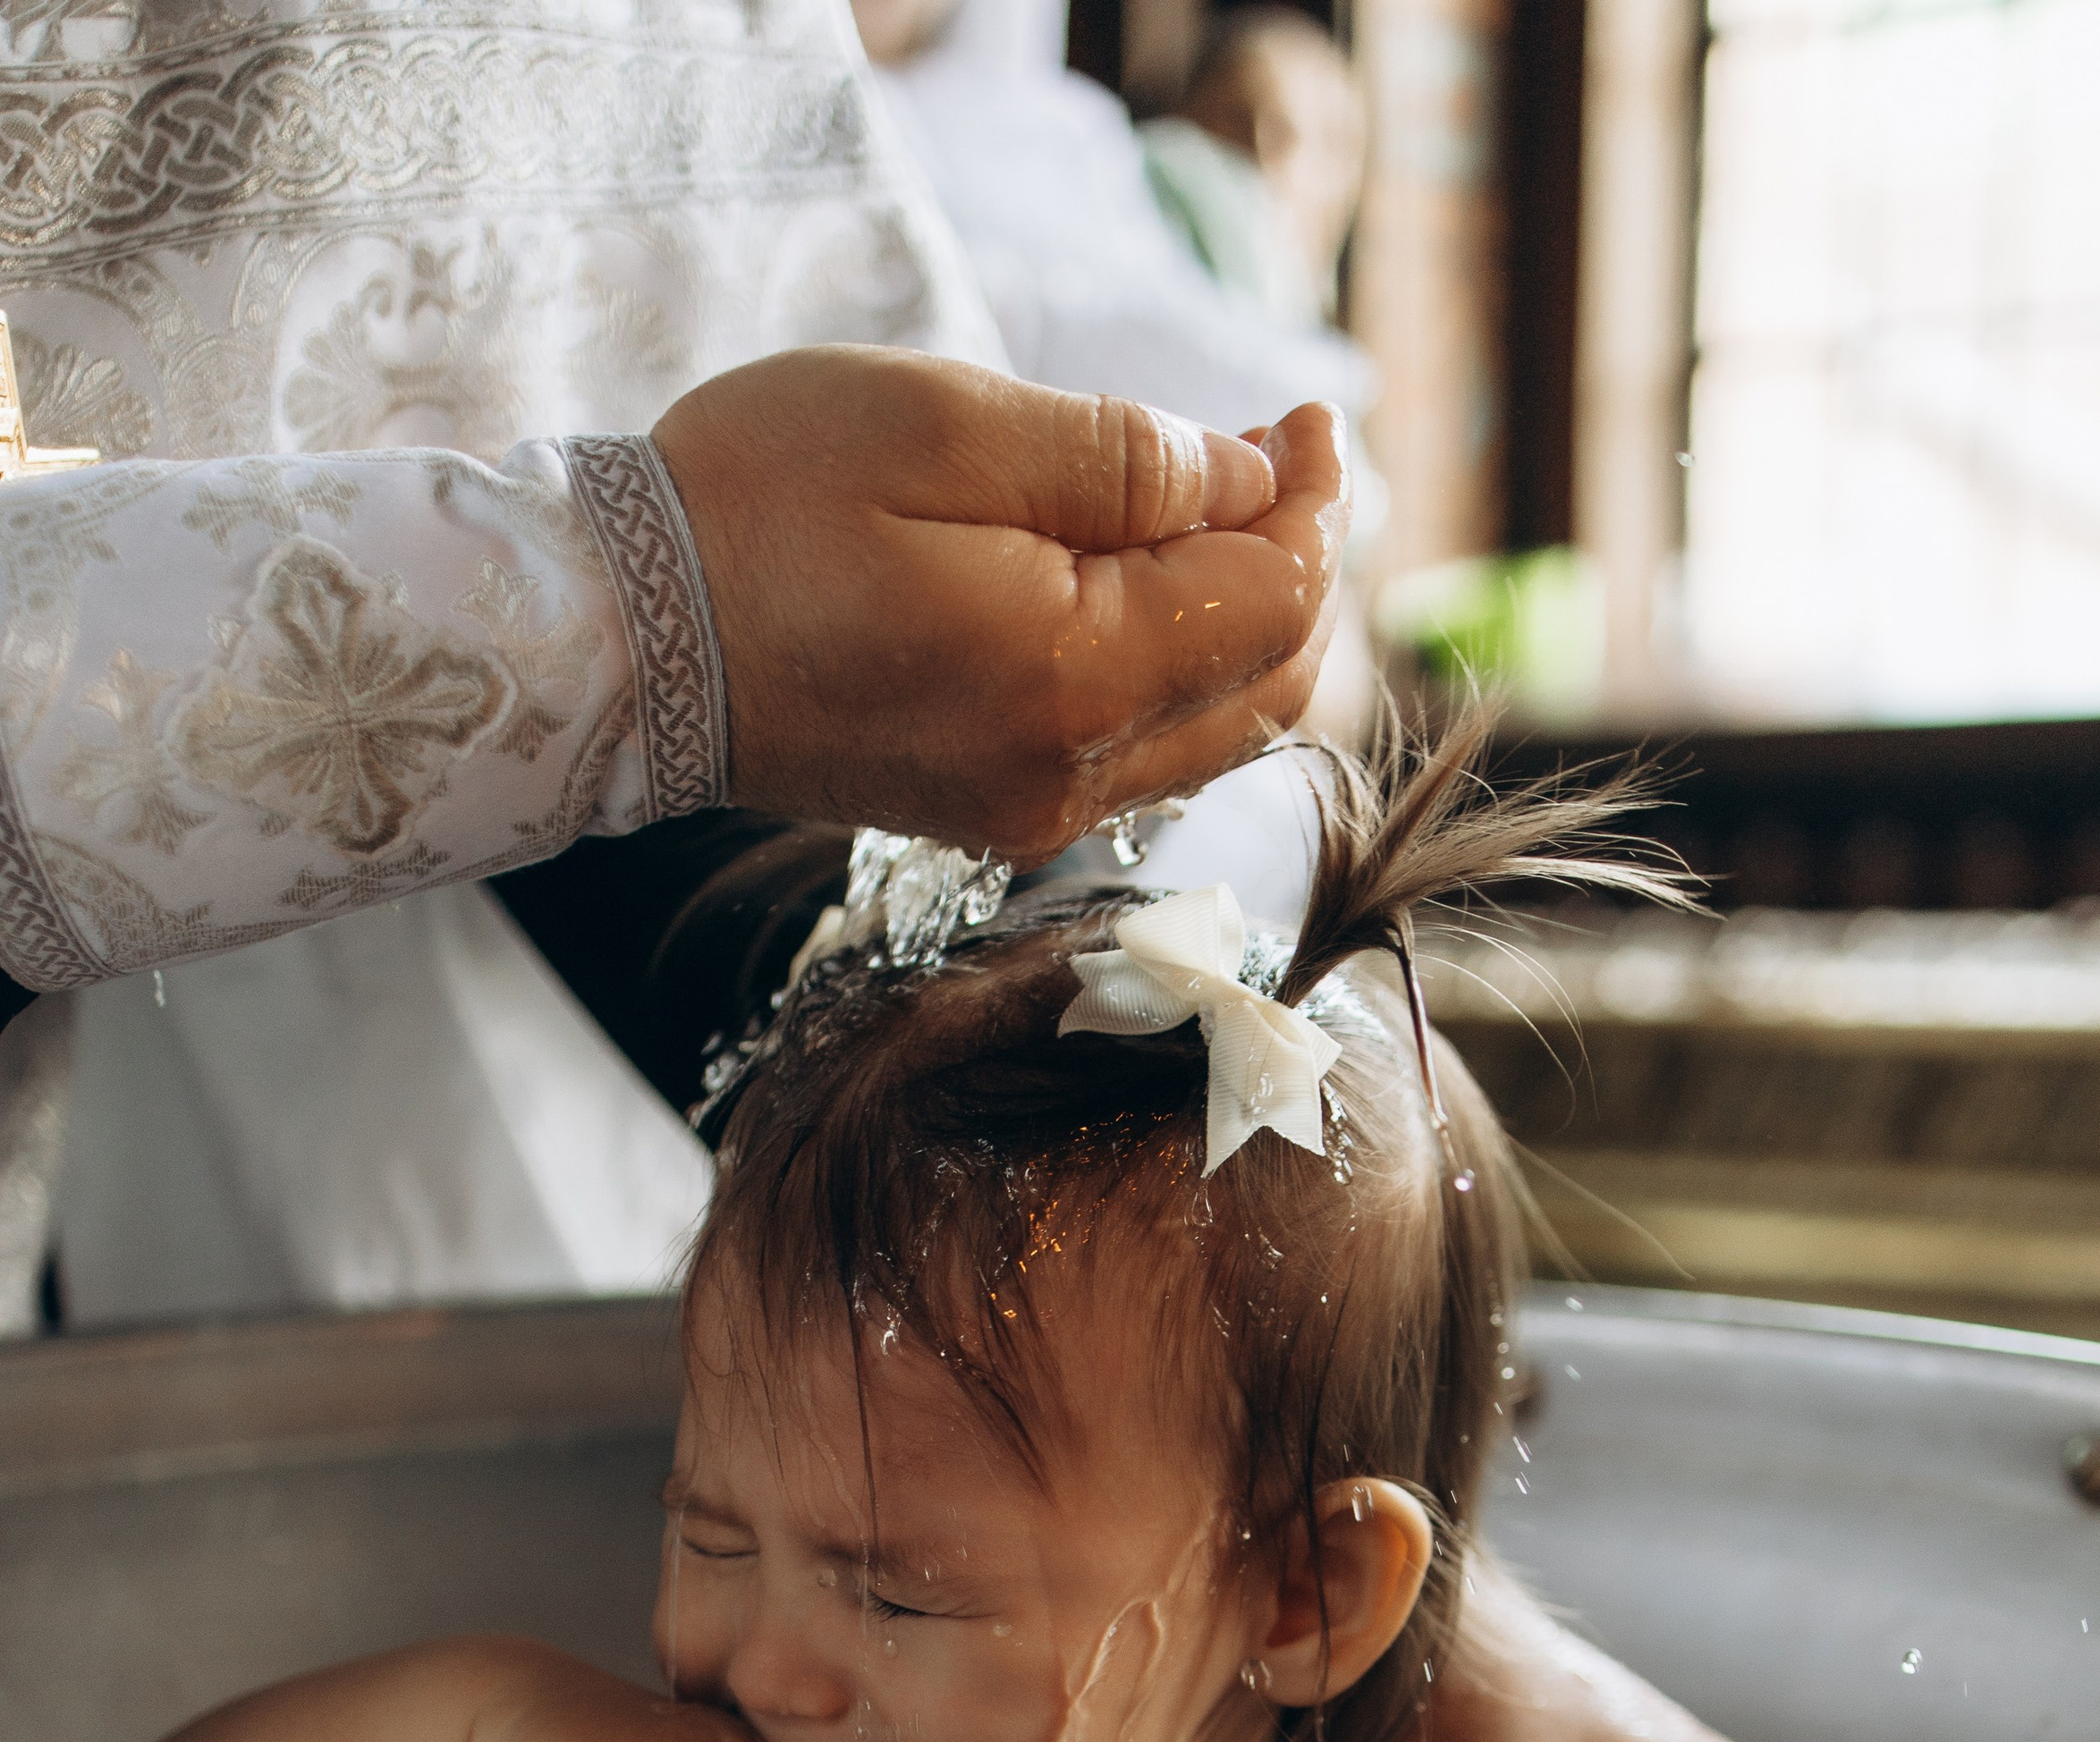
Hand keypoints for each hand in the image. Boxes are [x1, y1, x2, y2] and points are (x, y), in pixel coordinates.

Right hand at [650, 349, 1345, 859]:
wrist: (622, 636)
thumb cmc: (762, 504)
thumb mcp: (945, 425)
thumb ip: (1120, 459)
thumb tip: (1247, 481)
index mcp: (1074, 676)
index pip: (1276, 603)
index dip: (1313, 501)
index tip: (1304, 413)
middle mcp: (1072, 772)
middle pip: (1268, 682)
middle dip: (1295, 561)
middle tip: (1269, 453)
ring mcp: (1032, 806)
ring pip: (1215, 728)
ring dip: (1240, 617)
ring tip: (1210, 503)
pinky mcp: (993, 808)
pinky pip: (1141, 751)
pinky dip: (1174, 663)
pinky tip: (1136, 580)